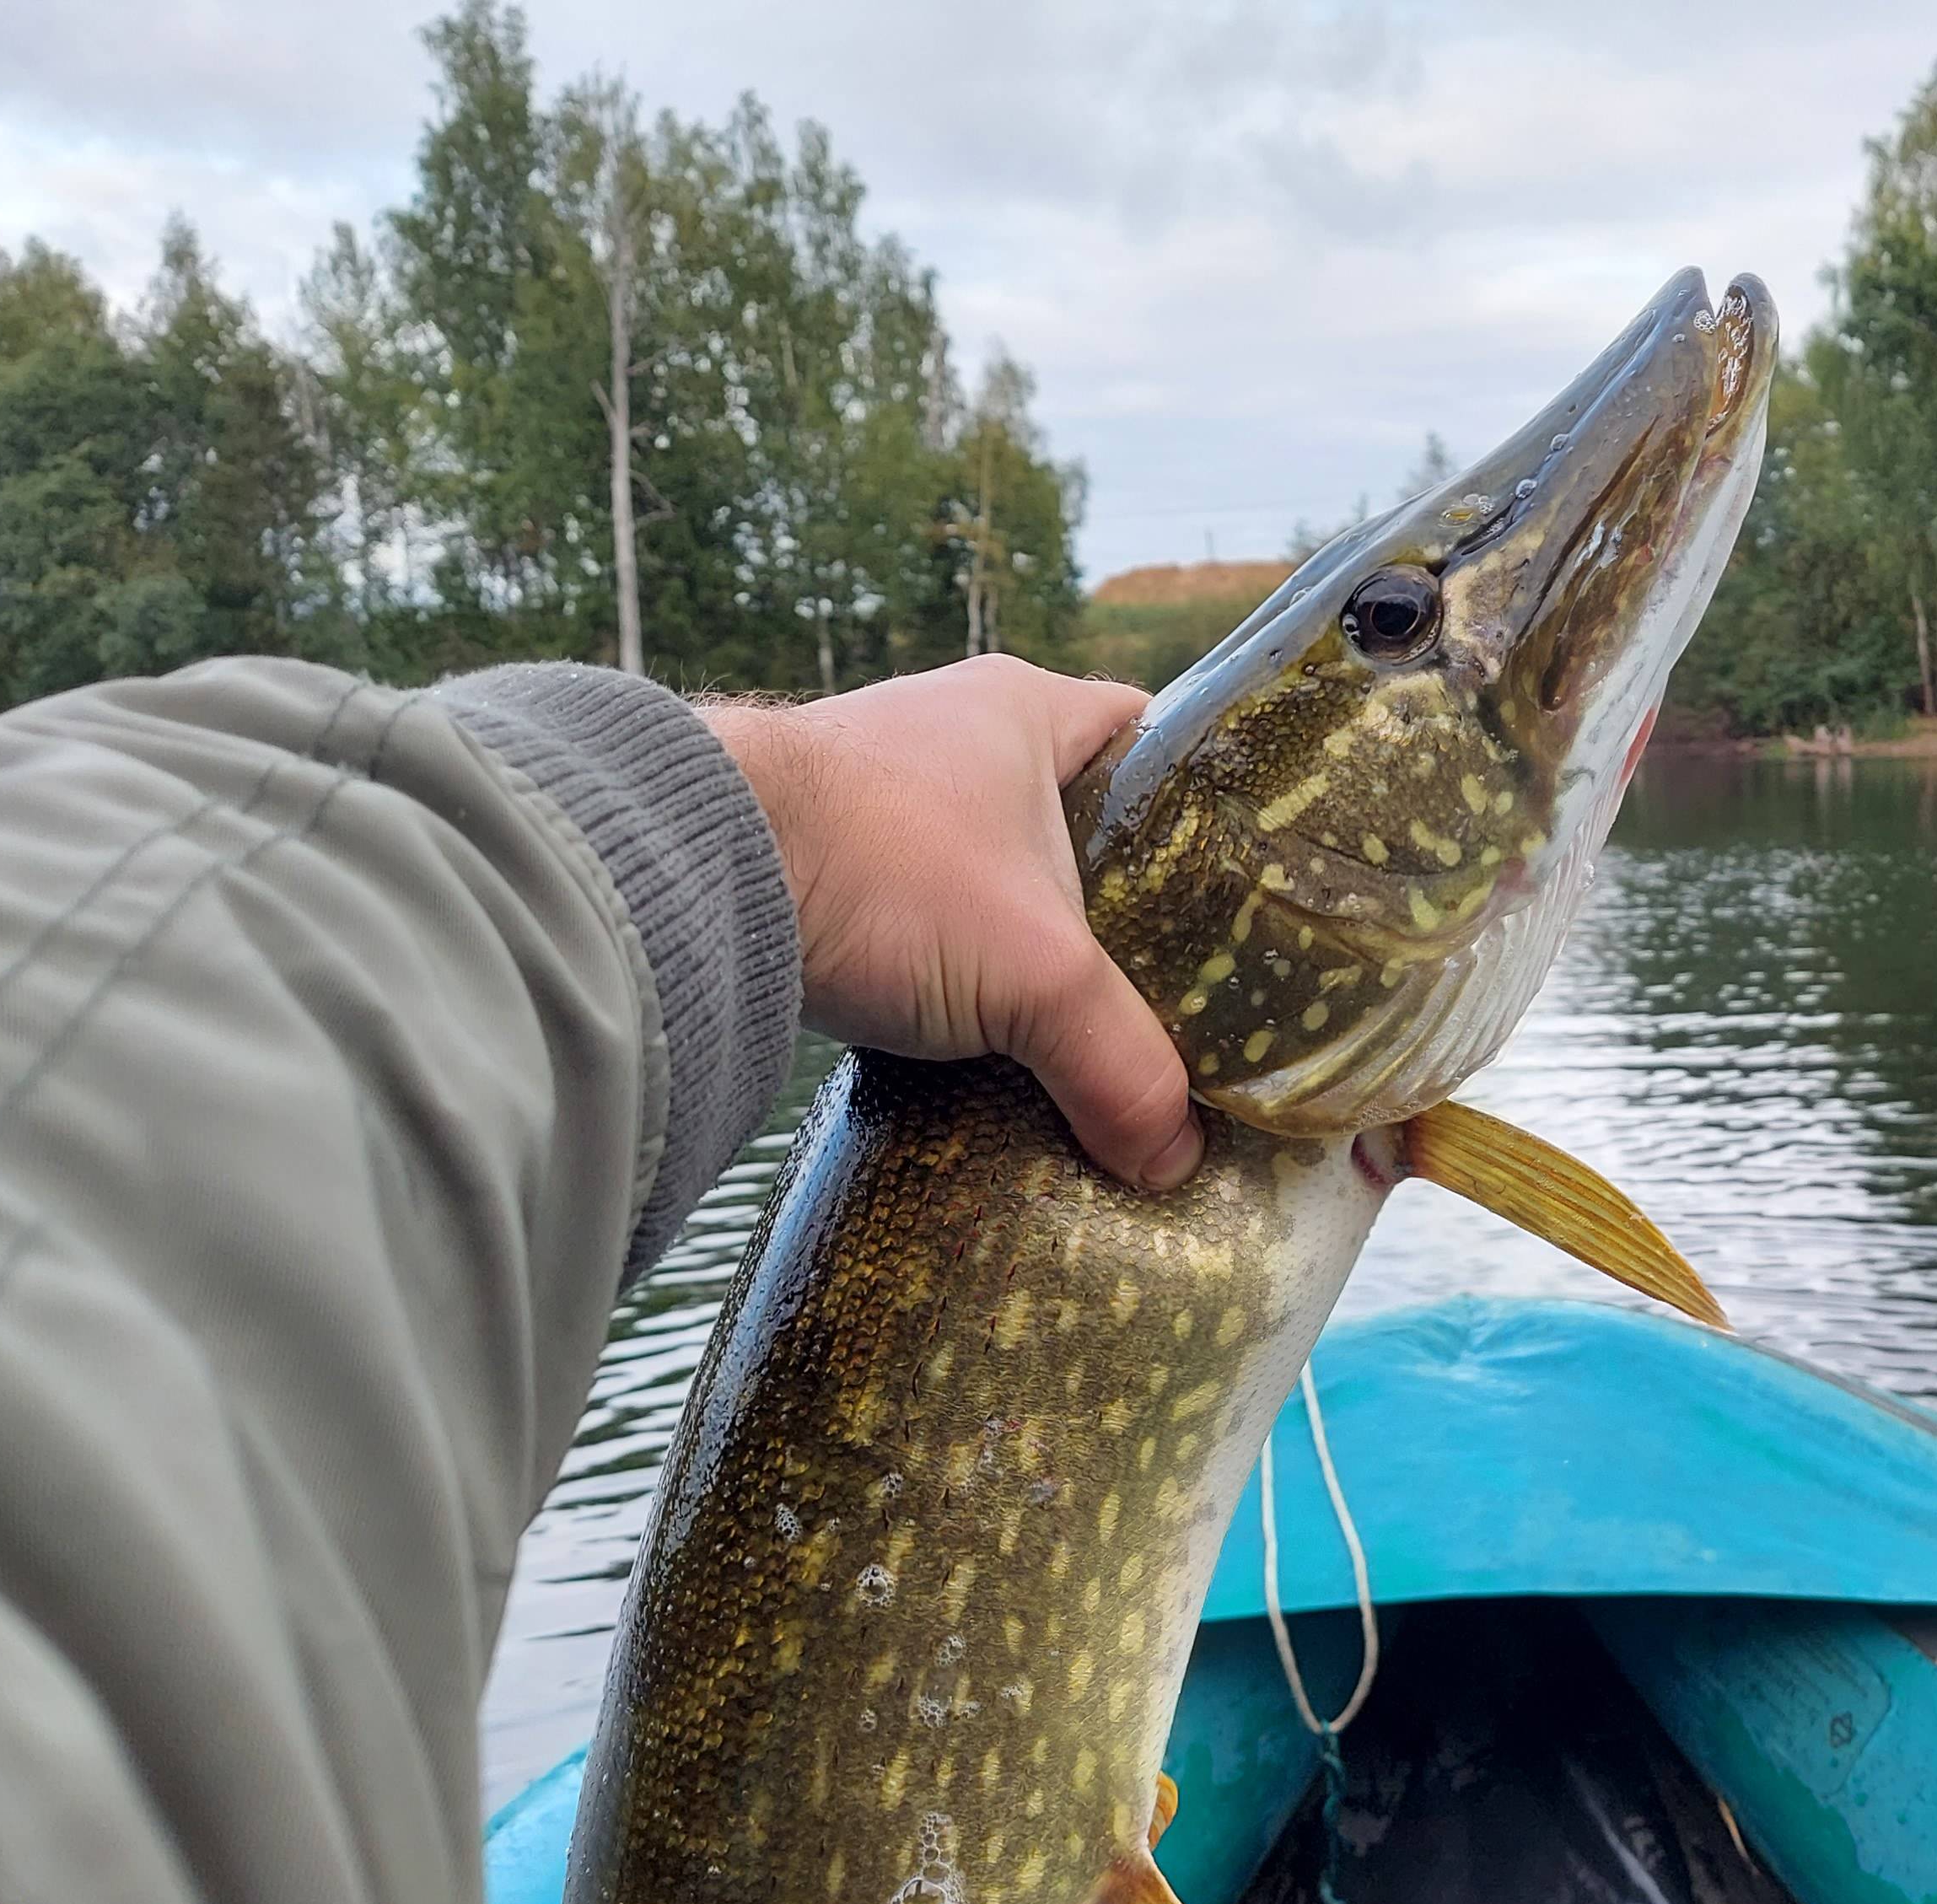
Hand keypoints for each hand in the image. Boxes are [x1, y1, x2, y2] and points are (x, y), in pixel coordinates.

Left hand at [700, 657, 1201, 1191]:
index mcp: (1028, 708)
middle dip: (1119, 907)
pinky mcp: (825, 862)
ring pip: (994, 877)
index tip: (1243, 891)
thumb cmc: (883, 871)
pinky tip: (980, 1037)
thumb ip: (1118, 1062)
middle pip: (1079, 822)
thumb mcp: (1034, 973)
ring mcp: (882, 795)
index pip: (1157, 740)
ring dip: (1026, 947)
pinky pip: (922, 919)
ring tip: (1085, 1026)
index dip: (1207, 811)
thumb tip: (1173, 1161)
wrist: (693, 877)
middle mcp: (955, 733)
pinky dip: (951, 972)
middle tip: (1176, 986)